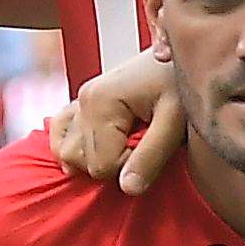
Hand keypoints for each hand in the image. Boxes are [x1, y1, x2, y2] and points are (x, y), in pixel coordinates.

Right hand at [46, 45, 186, 192]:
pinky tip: (104, 148)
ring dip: (98, 158)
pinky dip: (78, 149)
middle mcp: (83, 99)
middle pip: (81, 162)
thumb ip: (151, 156)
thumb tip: (127, 189)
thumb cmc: (183, 85)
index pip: (100, 166)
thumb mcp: (175, 121)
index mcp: (101, 102)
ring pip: (67, 154)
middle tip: (146, 145)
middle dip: (115, 163)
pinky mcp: (82, 103)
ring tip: (131, 145)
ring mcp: (80, 100)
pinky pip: (61, 136)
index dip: (129, 168)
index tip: (153, 148)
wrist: (183, 56)